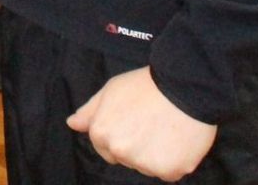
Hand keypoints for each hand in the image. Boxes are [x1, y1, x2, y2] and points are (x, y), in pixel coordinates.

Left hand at [68, 68, 216, 181]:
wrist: (185, 87)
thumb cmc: (147, 85)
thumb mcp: (111, 90)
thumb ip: (90, 111)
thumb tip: (72, 124)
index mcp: (102, 133)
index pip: (105, 149)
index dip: (120, 135)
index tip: (134, 122)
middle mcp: (120, 151)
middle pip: (127, 159)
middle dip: (136, 146)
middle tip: (151, 123)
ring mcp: (145, 163)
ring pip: (148, 167)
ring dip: (156, 155)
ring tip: (166, 129)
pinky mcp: (169, 170)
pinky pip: (170, 172)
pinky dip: (175, 161)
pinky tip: (179, 140)